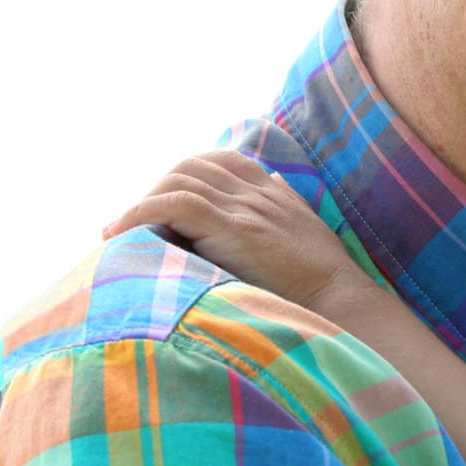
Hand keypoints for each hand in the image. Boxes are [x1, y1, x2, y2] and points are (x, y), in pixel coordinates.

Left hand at [103, 150, 371, 317]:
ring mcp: (246, 208)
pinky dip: (139, 215)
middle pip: (191, 167)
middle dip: (157, 190)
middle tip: (136, 225)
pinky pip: (174, 204)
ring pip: (178, 181)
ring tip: (123, 234)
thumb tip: (275, 182)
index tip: (166, 204)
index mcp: (274, 192)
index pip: (220, 161)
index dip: (186, 176)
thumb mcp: (308, 231)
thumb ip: (287, 205)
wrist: (344, 303)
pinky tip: (121, 234)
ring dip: (143, 204)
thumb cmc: (327, 282)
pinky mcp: (234, 228)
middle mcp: (259, 191)